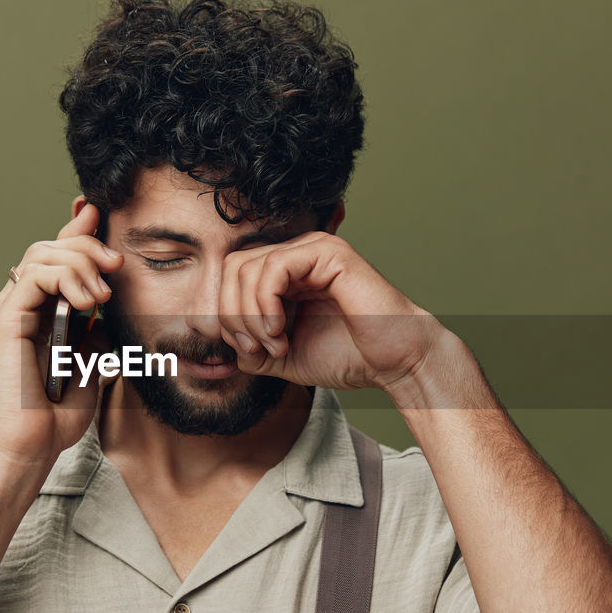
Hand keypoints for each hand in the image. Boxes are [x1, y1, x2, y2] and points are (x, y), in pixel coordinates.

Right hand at [0, 203, 123, 468]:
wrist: (28, 446)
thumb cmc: (53, 418)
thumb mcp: (88, 364)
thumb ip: (92, 330)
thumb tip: (106, 304)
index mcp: (31, 316)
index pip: (51, 262)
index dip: (76, 236)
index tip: (99, 216)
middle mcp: (14, 309)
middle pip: (46, 250)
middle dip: (86, 246)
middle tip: (115, 263)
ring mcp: (5, 312)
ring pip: (40, 255)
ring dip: (80, 263)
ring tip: (103, 294)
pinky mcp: (3, 320)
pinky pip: (34, 275)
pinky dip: (66, 277)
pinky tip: (87, 300)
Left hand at [217, 231, 443, 393]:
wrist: (393, 363)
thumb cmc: (348, 357)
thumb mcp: (282, 357)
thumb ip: (249, 346)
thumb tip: (218, 338)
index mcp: (285, 275)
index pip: (231, 277)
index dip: (226, 315)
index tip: (248, 352)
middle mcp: (296, 255)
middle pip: (231, 268)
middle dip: (232, 315)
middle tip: (256, 349)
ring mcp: (312, 250)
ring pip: (246, 267)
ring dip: (249, 314)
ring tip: (274, 344)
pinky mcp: (328, 253)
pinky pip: (273, 267)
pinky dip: (264, 303)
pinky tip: (279, 330)